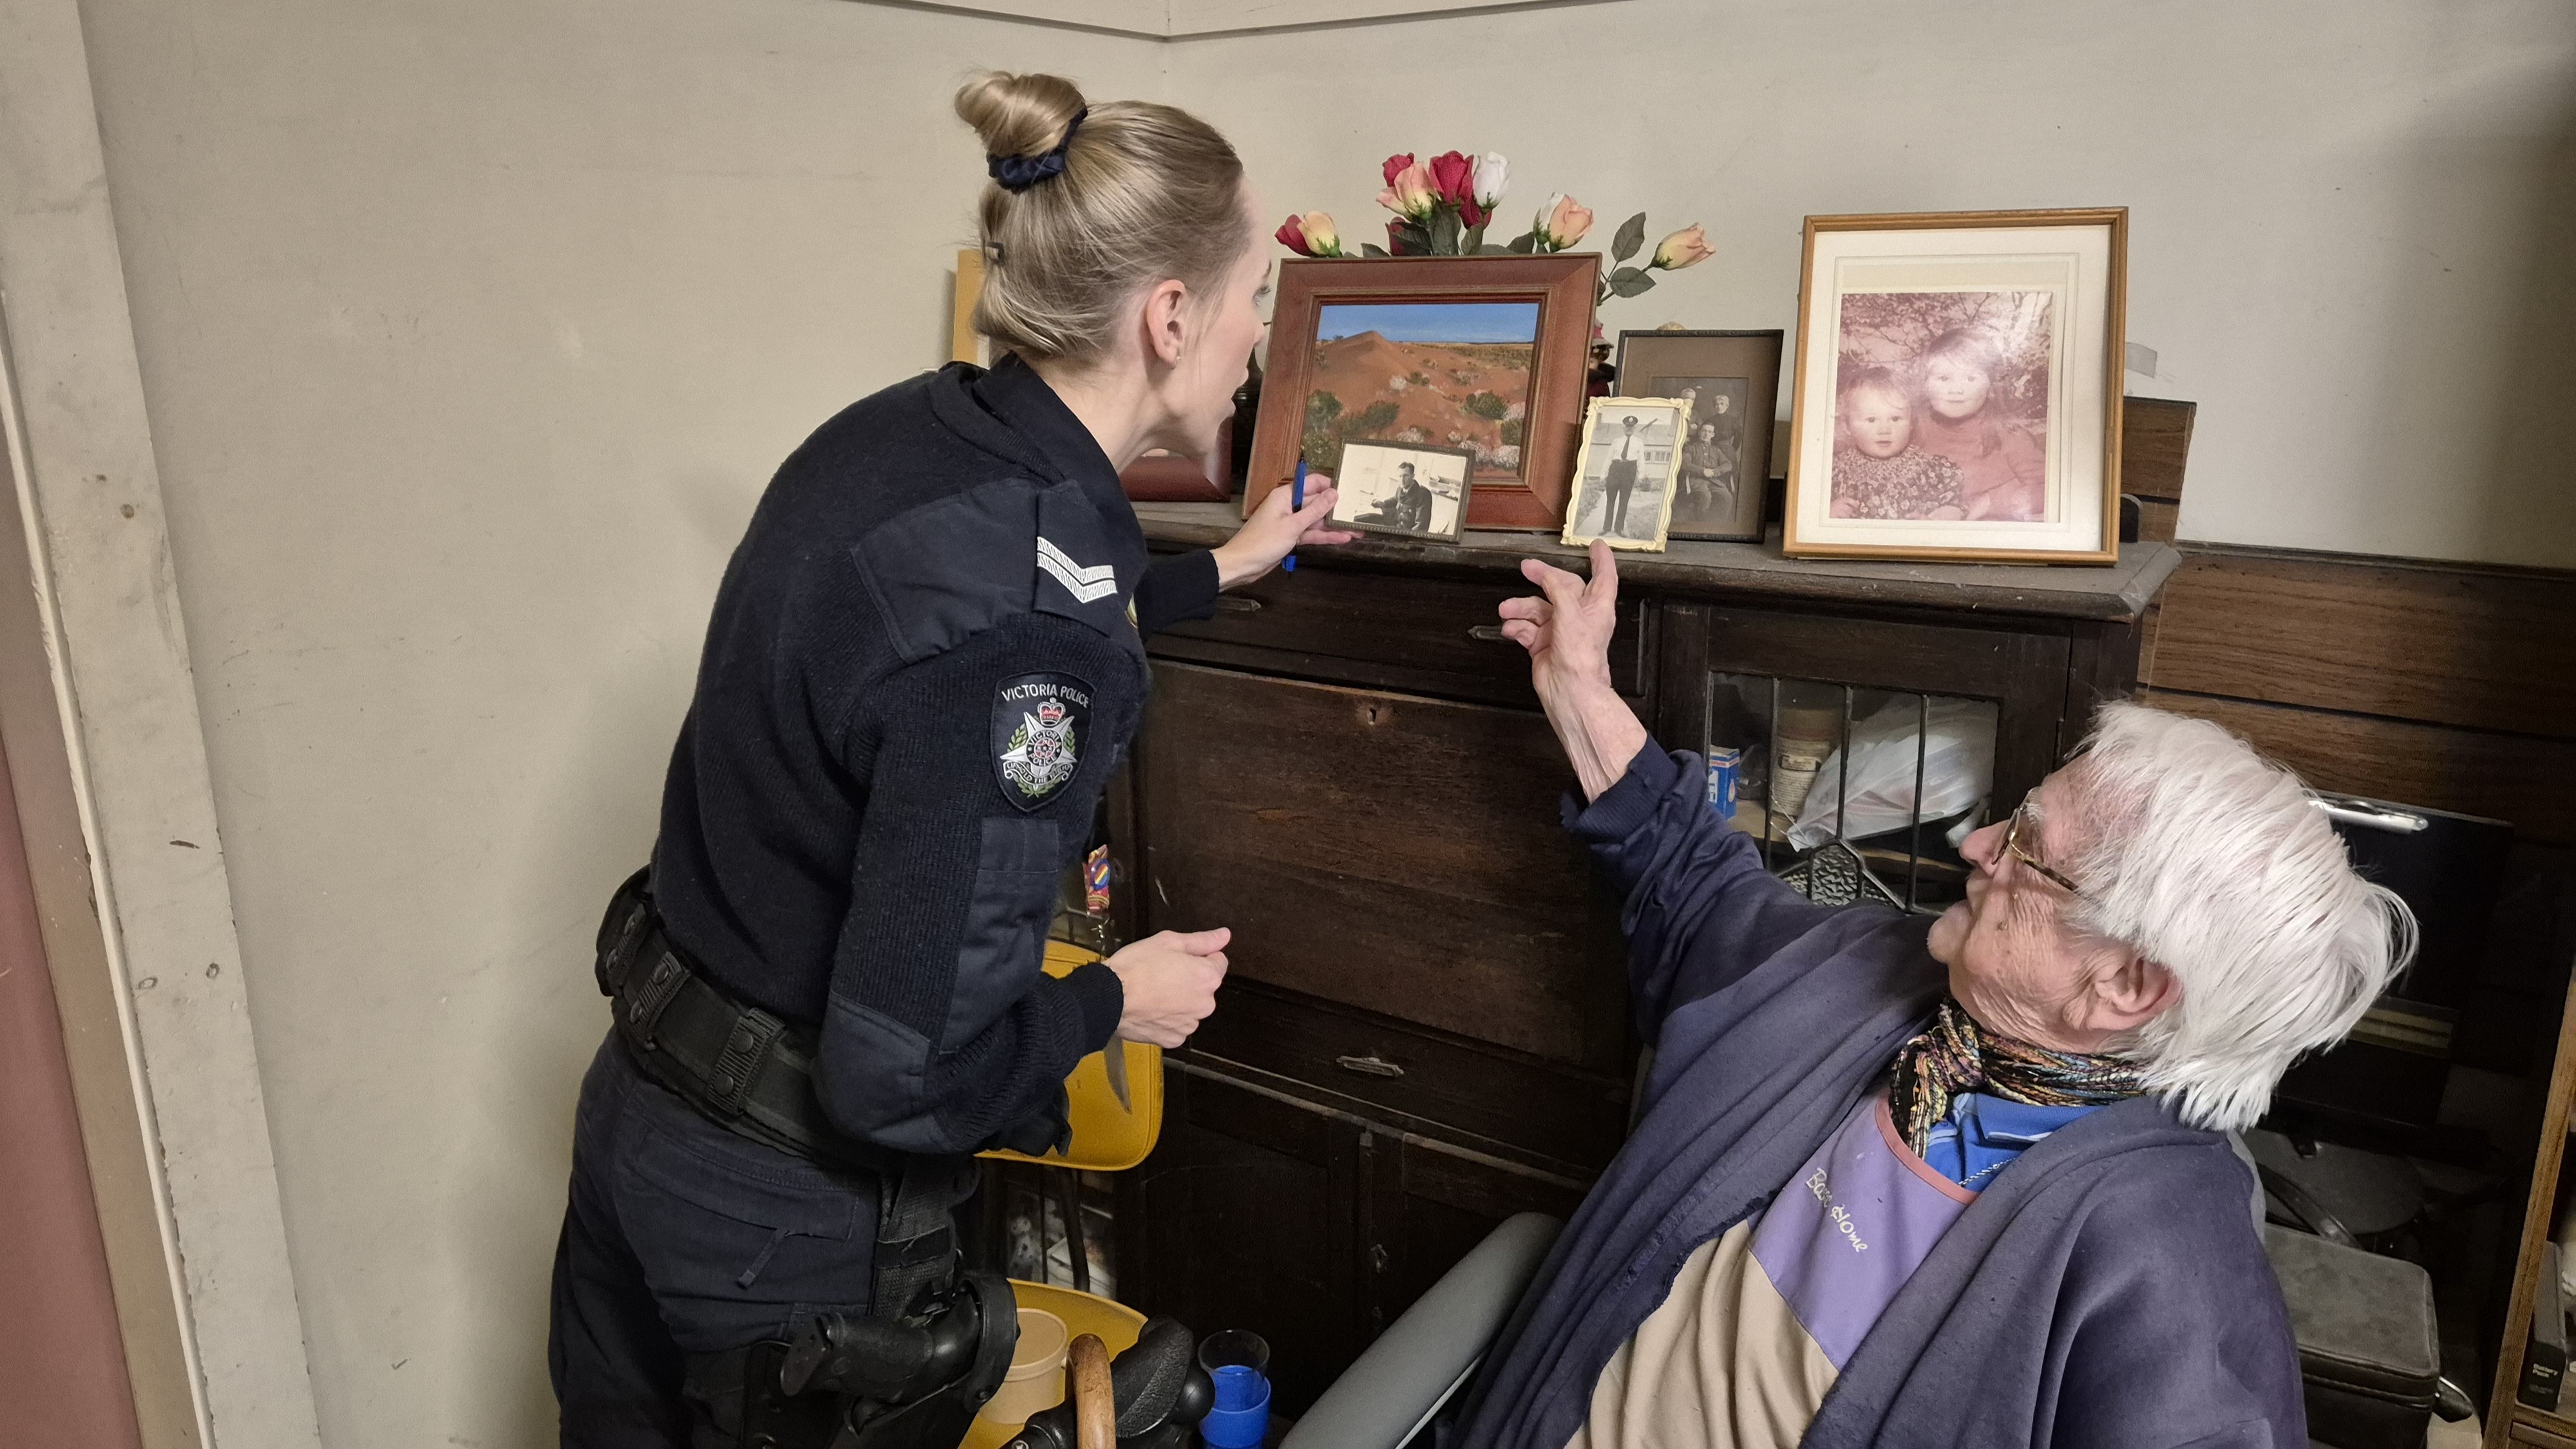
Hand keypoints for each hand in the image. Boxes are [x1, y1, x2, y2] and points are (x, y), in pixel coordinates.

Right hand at [1104, 927, 1229, 1047]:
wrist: (1109, 998)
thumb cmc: (1136, 967)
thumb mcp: (1169, 942)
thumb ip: (1202, 941)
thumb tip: (1224, 936)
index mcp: (1207, 977)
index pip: (1218, 962)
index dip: (1198, 957)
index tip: (1178, 958)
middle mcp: (1205, 1004)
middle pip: (1204, 986)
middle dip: (1189, 979)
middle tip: (1162, 972)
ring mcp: (1189, 1024)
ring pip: (1190, 1007)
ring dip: (1179, 1000)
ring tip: (1153, 992)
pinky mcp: (1173, 1039)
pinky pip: (1176, 1025)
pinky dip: (1167, 1018)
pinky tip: (1151, 1008)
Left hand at [1211, 477, 1358, 588]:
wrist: (1243, 565)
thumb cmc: (1262, 542)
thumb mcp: (1293, 525)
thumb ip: (1315, 510)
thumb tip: (1333, 494)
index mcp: (1286, 495)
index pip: (1313, 483)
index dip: (1331, 486)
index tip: (1350, 490)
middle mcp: (1289, 505)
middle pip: (1318, 502)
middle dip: (1337, 508)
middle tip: (1359, 513)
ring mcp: (1291, 522)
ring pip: (1317, 520)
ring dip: (1335, 525)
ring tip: (1358, 529)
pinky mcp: (1291, 536)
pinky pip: (1312, 533)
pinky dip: (1325, 536)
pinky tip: (1343, 538)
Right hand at [1497, 541, 1620, 706]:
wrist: (1569, 689)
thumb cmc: (1582, 658)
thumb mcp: (1571, 612)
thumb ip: (1558, 589)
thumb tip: (1547, 574)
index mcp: (1596, 607)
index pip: (1603, 577)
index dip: (1601, 560)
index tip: (1597, 546)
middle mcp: (1579, 617)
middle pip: (1561, 588)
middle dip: (1542, 578)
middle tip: (1527, 569)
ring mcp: (1560, 630)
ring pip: (1537, 609)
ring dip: (1520, 607)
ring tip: (1507, 609)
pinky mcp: (1543, 644)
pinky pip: (1526, 628)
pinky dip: (1517, 626)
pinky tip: (1511, 627)